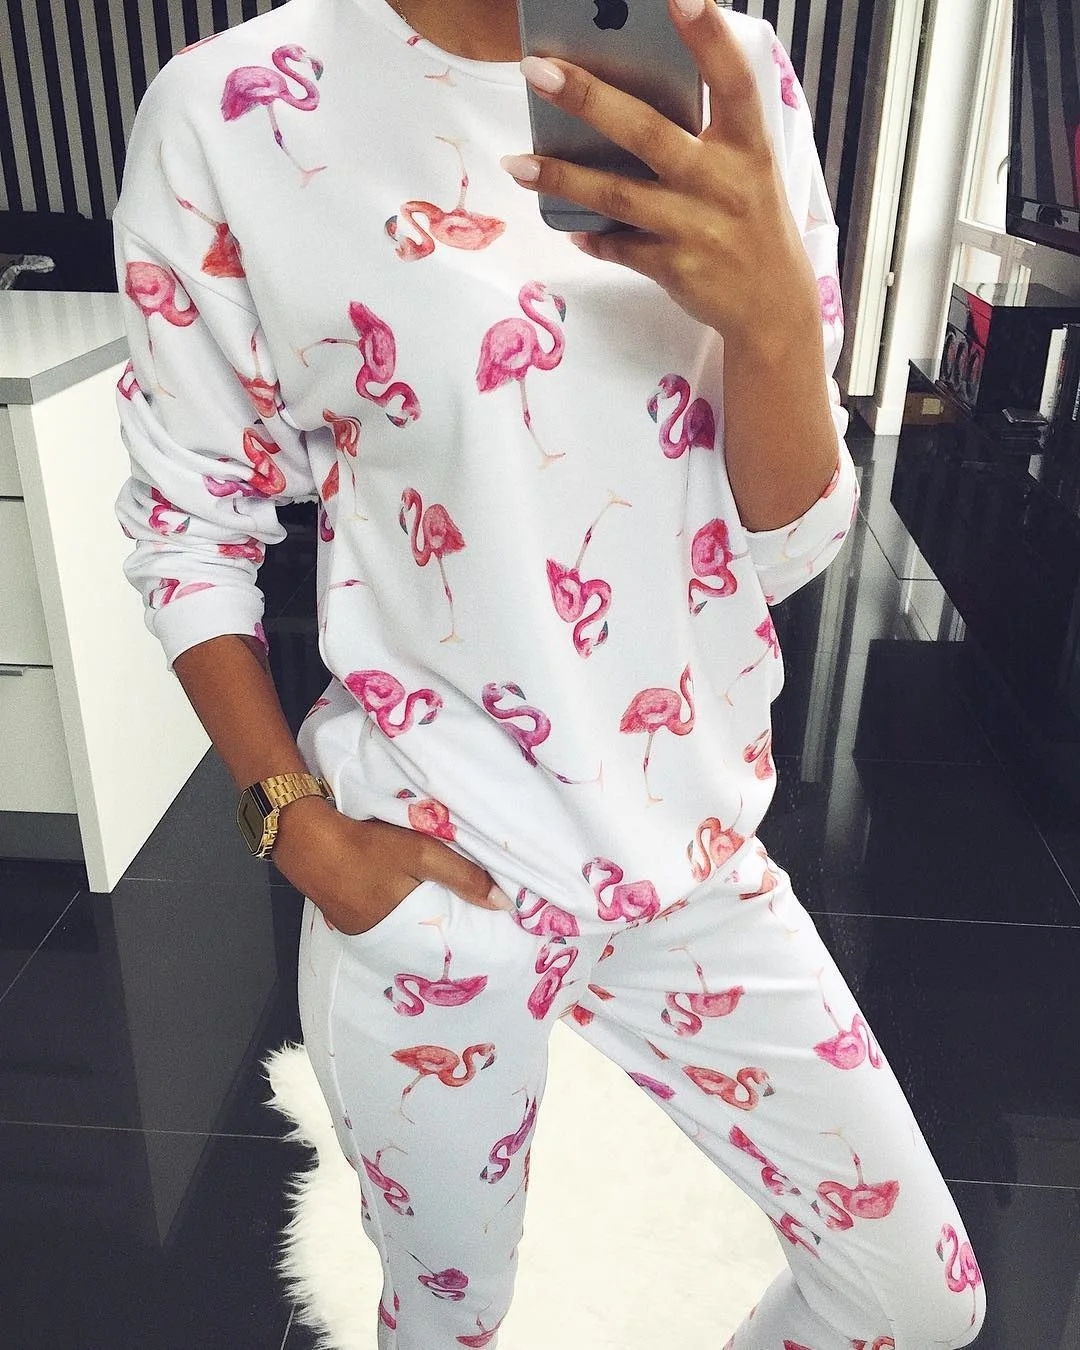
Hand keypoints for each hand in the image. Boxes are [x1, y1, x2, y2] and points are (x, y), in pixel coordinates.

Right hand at [271, 796, 513, 935]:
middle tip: (475, 921)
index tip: (492, 935)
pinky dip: (401, 913)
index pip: (446, 947)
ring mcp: (362, 932)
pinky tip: (409, 899)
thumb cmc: (368, 848)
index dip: (467, 940)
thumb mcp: (422, 854)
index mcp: (404, 933)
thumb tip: (506, 904)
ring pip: (405, 931)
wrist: (308, 839)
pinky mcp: (349, 919)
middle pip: (425, 941)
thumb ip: (464, 876)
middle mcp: (383, 942)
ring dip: (423, 921)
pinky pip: (386, 922)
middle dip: (447, 931)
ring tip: (450, 911)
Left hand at [500, 0, 818, 348]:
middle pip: (648, 132)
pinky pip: (619, 247)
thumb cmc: (752, 219)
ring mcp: (697, 228)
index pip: (731, 80)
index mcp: (748, 145)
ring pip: (618, 195)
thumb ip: (708, 131)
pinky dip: (592, 236)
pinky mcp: (675, 269)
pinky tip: (566, 226)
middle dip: (589, 98)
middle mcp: (723, 182)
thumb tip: (629, 94)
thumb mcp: (749, 167)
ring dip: (562, 177)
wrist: (773, 305)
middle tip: (537, 70)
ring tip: (516, 164)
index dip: (707, 35)